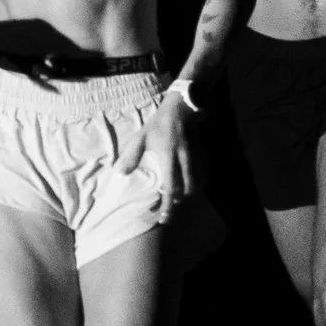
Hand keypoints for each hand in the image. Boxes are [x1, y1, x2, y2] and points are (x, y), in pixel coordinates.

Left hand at [114, 84, 196, 217]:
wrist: (181, 108)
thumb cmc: (159, 124)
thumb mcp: (142, 137)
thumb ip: (132, 156)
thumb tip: (121, 173)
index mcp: (168, 157)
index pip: (170, 188)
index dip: (167, 205)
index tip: (163, 217)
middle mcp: (184, 161)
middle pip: (187, 191)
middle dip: (179, 204)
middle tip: (169, 212)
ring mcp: (196, 158)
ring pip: (198, 185)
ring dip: (188, 195)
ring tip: (178, 201)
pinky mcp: (203, 155)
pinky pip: (204, 176)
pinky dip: (198, 185)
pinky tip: (191, 188)